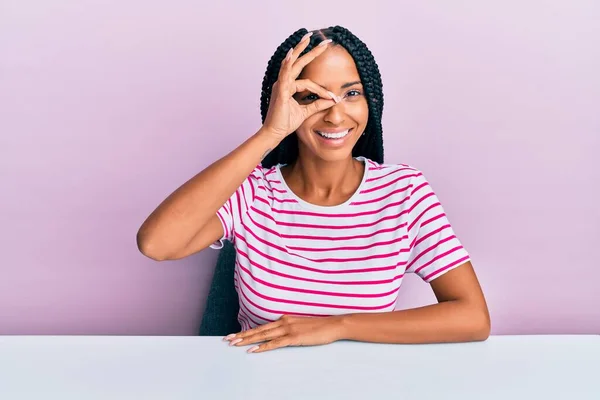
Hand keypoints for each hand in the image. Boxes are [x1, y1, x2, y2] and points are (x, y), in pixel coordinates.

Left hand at [223, 314, 345, 352]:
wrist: (334, 325)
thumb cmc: (320, 327)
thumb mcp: (301, 326)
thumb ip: (290, 329)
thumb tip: (280, 335)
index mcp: (285, 319)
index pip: (262, 327)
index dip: (247, 331)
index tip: (234, 334)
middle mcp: (284, 322)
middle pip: (258, 330)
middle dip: (241, 335)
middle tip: (227, 339)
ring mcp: (288, 329)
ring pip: (263, 336)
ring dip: (247, 340)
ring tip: (234, 344)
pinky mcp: (294, 337)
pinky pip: (275, 343)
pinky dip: (262, 347)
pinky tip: (253, 350)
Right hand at [262, 34, 339, 138]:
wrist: (275, 133)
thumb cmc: (285, 123)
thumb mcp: (306, 112)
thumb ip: (318, 104)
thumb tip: (333, 99)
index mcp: (288, 86)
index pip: (308, 82)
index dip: (322, 90)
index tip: (334, 98)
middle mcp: (284, 83)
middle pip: (298, 63)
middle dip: (310, 51)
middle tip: (323, 41)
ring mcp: (281, 85)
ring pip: (292, 64)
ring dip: (300, 50)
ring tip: (308, 38)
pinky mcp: (280, 91)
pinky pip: (285, 74)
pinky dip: (288, 63)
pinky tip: (291, 54)